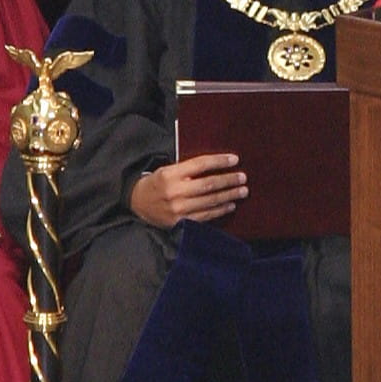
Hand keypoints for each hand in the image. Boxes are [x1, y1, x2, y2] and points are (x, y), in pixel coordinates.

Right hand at [128, 154, 245, 228]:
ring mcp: (177, 209)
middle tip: (243, 177)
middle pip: (208, 184)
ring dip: (229, 196)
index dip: (219, 161)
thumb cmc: (158, 183)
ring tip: (242, 191)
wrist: (137, 203)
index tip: (235, 159)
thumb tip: (218, 164)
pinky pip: (205, 216)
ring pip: (209, 201)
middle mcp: (174, 191)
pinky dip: (220, 210)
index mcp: (170, 174)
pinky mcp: (179, 222)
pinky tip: (230, 205)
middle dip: (229, 180)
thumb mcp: (168, 170)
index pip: (200, 164)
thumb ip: (189, 168)